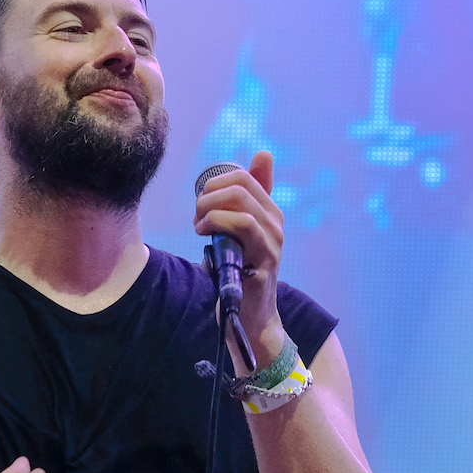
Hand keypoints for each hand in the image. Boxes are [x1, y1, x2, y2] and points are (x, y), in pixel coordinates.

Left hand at [194, 150, 286, 365]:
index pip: (244, 177)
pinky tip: (204, 236)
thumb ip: (245, 200)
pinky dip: (217, 222)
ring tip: (199, 226)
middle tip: (197, 216)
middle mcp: (275, 224)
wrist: (251, 317)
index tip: (201, 204)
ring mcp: (272, 241)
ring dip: (210, 208)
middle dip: (209, 194)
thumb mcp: (241, 232)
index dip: (215, 184)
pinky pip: (243, 226)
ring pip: (241, 201)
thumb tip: (263, 155)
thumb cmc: (240, 273)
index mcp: (270, 214)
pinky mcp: (264, 259)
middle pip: (240, 185)